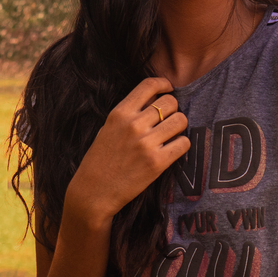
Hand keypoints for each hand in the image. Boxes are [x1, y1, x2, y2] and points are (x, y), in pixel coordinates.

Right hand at [66, 77, 189, 225]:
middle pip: (170, 102)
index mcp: (120, 113)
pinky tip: (172, 150)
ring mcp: (146, 143)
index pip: (149, 85)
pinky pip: (184, 143)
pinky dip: (181, 145)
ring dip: (179, 127)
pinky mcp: (157, 162)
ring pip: (181, 120)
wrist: (93, 192)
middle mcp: (134, 124)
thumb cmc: (100, 160)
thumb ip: (130, 113)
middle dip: (173, 110)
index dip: (164, 84)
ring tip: (170, 136)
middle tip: (167, 121)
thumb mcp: (108, 128)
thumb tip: (155, 102)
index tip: (168, 90)